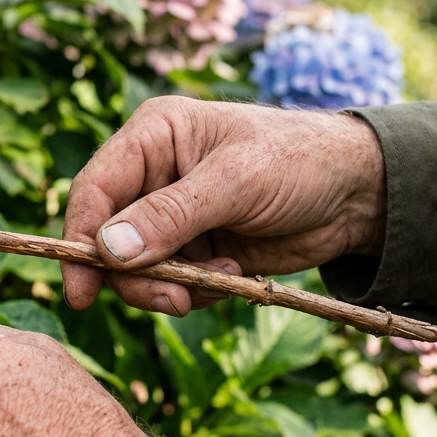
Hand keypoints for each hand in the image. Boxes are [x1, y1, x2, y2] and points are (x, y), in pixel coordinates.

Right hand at [61, 96, 386, 315]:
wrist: (358, 194)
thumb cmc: (300, 161)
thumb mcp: (235, 182)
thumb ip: (170, 216)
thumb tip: (107, 250)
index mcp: (154, 136)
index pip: (94, 190)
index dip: (78, 240)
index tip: (80, 291)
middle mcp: (153, 174)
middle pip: (108, 240)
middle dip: (137, 277)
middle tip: (176, 300)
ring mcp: (172, 216)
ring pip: (137, 269)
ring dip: (171, 287)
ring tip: (220, 281)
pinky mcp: (195, 249)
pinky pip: (171, 283)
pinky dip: (195, 291)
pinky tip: (234, 275)